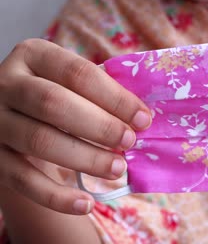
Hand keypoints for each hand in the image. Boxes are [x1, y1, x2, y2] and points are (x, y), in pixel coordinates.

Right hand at [0, 39, 150, 214]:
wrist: (16, 118)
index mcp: (34, 55)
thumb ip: (103, 91)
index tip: (143, 119)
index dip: (115, 98)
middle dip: (100, 126)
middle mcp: (6, 83)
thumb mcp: (74, 83)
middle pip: (54, 104)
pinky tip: (86, 203)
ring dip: (85, 158)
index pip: (78, 73)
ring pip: (39, 141)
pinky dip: (56, 196)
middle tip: (129, 142)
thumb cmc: (60, 96)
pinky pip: (22, 179)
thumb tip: (143, 117)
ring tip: (117, 168)